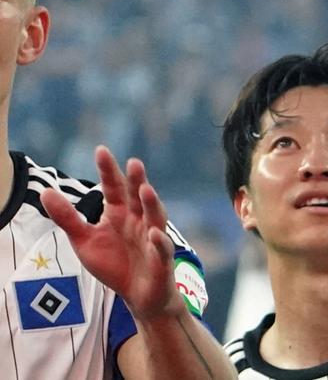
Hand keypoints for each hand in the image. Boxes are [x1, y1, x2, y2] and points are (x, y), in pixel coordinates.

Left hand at [41, 147, 185, 319]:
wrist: (139, 296)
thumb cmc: (114, 265)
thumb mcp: (84, 241)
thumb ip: (67, 218)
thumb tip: (45, 191)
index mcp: (120, 213)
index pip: (114, 188)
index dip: (108, 171)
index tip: (101, 150)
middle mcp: (139, 220)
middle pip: (137, 197)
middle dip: (136, 180)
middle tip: (133, 163)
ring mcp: (152, 238)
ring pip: (155, 217)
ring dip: (152, 203)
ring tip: (145, 190)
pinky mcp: (161, 260)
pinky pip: (162, 249)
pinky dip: (160, 242)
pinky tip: (154, 234)